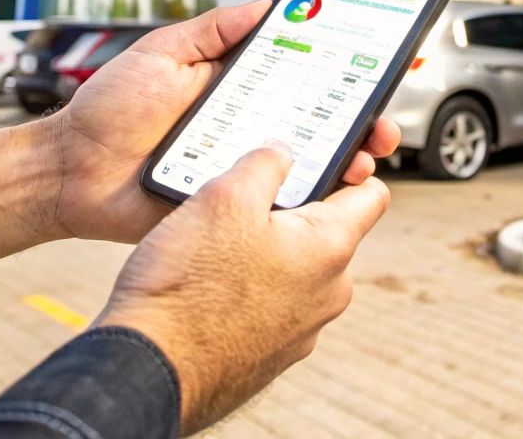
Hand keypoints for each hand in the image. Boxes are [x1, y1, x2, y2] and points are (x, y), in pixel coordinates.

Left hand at [0, 0, 401, 271]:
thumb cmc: (108, 110)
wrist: (67, 173)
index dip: (351, 65)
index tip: (391, 55)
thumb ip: (214, 29)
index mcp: (239, 86)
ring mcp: (244, 167)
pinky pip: (277, 205)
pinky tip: (329, 192)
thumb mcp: (161, 52)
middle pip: (323, 121)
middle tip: (383, 120)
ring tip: (364, 155)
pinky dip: (308, 201)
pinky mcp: (231, 207)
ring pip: (311, 165)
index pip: (308, 72)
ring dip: (348, 159)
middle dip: (365, 118)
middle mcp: (250, 126)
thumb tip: (271, 4)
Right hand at [93, 144, 390, 433]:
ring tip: (215, 246)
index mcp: (331, 248)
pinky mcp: (271, 356)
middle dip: (291, 213)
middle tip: (244, 202)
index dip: (349, 168)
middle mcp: (329, 294)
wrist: (150, 371)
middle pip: (327, 233)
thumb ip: (264, 163)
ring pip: (296, 271)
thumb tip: (283, 152)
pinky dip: (248, 292)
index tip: (315, 160)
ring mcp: (302, 331)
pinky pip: (270, 307)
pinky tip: (207, 286)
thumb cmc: (187, 286)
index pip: (371, 194)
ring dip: (266, 252)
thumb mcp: (223, 197)